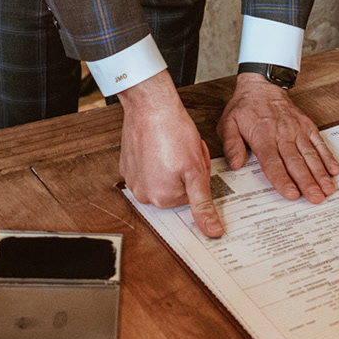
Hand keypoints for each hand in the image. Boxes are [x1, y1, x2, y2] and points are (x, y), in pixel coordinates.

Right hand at [119, 73, 222, 236]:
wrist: (151, 106)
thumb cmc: (174, 132)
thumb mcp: (197, 171)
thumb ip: (203, 205)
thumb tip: (212, 231)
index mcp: (161, 198)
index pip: (190, 196)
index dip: (196, 175)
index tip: (193, 161)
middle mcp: (142, 193)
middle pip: (175, 188)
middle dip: (184, 172)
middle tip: (185, 152)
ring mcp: (132, 178)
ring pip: (162, 177)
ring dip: (171, 164)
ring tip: (172, 145)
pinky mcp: (126, 164)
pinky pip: (147, 168)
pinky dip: (156, 157)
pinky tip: (161, 143)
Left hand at [218, 73, 338, 204]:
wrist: (261, 85)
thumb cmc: (245, 107)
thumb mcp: (228, 123)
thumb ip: (231, 145)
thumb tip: (235, 165)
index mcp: (262, 136)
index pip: (273, 162)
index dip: (283, 179)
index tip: (291, 193)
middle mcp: (282, 134)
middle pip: (296, 162)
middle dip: (307, 182)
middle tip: (316, 198)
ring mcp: (297, 130)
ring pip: (310, 154)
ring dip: (320, 173)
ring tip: (328, 189)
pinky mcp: (307, 126)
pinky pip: (319, 142)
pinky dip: (328, 156)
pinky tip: (335, 170)